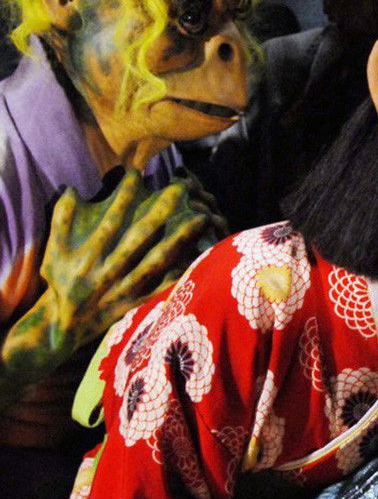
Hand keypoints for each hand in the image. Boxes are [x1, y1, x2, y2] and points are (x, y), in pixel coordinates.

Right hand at [1, 171, 215, 398]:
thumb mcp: (53, 250)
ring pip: (158, 259)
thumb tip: (71, 187)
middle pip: (140, 236)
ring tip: (201, 217)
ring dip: (181, 238)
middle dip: (161, 211)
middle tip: (181, 188)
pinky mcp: (139, 301)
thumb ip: (61, 219)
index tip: (139, 174)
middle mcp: (110, 268)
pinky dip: (183, 272)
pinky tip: (203, 256)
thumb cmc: (61, 280)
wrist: (65, 324)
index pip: (110, 219)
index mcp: (90, 254)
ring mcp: (126, 286)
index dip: (124, 196)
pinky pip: (165, 286)